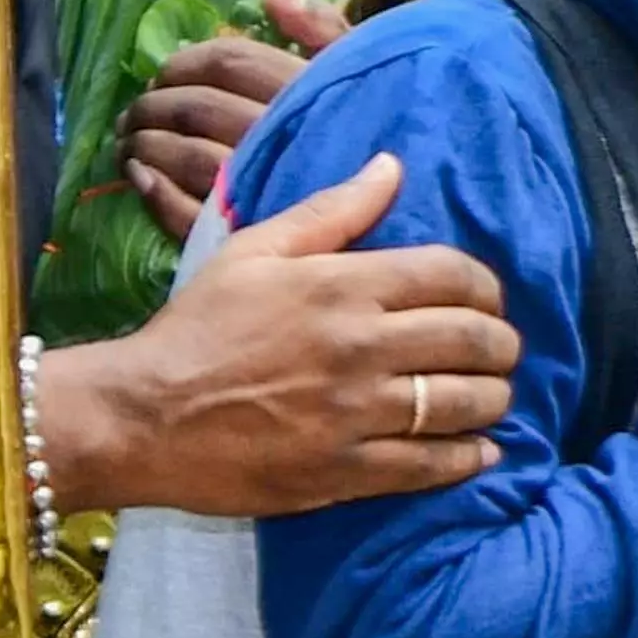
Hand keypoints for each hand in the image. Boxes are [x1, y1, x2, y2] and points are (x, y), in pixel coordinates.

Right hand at [53, 152, 522, 515]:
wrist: (136, 417)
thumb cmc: (196, 328)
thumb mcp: (254, 252)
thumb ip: (332, 210)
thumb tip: (392, 166)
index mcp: (343, 286)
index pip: (455, 274)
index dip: (487, 286)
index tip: (485, 299)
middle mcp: (361, 346)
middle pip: (476, 338)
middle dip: (501, 343)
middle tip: (497, 349)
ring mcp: (355, 413)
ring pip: (466, 402)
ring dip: (495, 398)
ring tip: (492, 395)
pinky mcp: (344, 471)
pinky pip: (432, 465)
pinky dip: (469, 458)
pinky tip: (481, 452)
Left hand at [116, 0, 355, 236]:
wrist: (400, 221)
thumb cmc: (379, 136)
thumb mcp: (364, 71)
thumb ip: (322, 29)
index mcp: (302, 92)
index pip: (229, 61)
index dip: (185, 62)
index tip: (165, 74)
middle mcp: (276, 136)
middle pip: (195, 106)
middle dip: (153, 104)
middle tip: (136, 111)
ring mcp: (257, 188)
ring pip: (183, 157)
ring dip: (144, 146)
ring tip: (129, 143)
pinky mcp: (242, 235)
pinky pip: (183, 212)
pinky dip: (152, 193)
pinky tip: (138, 179)